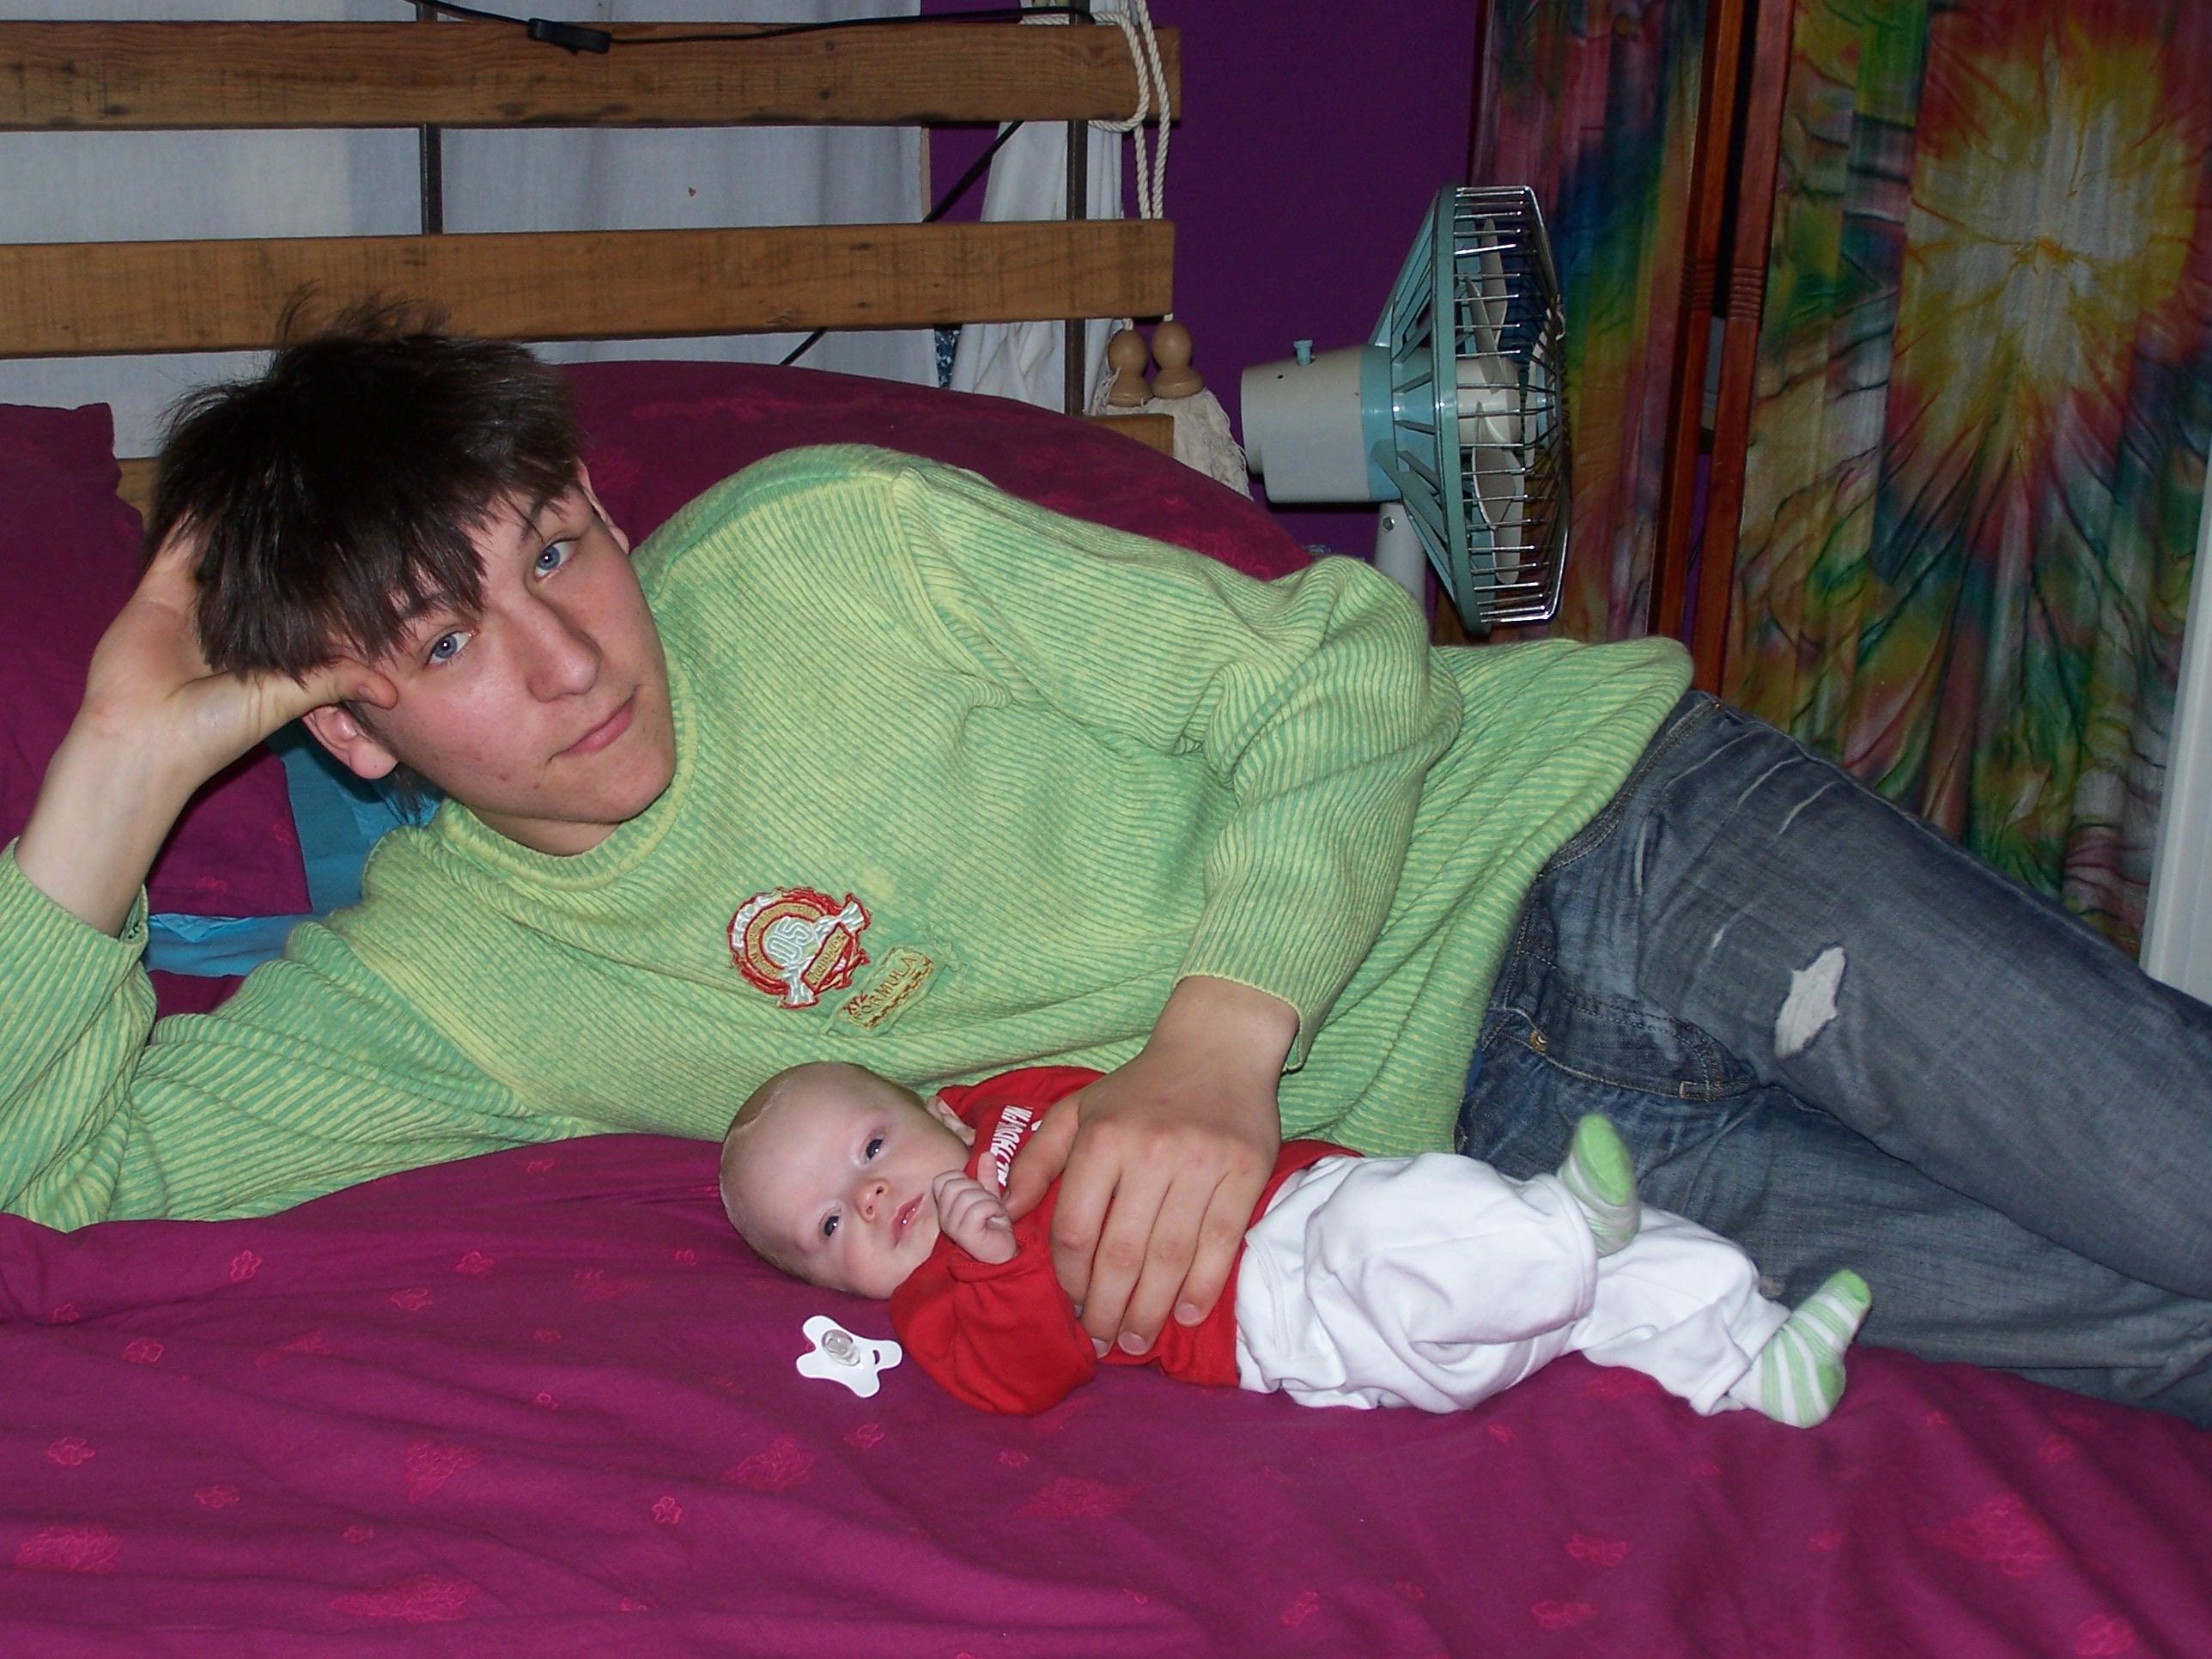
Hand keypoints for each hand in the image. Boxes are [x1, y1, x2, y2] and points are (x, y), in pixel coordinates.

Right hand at [16, 525, 395, 932]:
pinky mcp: (158, 589)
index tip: (352, 559)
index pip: (293, 612)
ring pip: (219, 555)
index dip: (317, 591)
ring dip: (242, 530)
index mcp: (259, 653)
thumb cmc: (215, 729)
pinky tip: (223, 489)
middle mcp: (227, 627)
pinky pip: (179, 543)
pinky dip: (197, 518)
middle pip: (258, 580)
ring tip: (277, 493)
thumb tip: (392, 691)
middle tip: (319, 515)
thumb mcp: (287, 701)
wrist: (142, 737)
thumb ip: (335, 681)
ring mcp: (191, 605)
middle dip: (283, 553)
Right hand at [932, 1170, 1016, 1263]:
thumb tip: (986, 1153)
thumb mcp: (989, 1197)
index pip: (943, 1179)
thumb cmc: (993, 1228)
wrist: (1004, 1255)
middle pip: (955, 1184)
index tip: (978, 1194)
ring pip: (969, 1195)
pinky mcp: (965, 1235)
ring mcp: (953, 1227)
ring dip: (989, 1201)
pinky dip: (993, 1209)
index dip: (964, 1179)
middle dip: (979, 1190)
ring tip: (993, 1214)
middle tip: (988, 1206)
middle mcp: (944, 1217)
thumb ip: (986, 1177)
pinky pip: (979, 1208)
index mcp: (945, 1207)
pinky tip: (995, 1219)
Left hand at [1004, 976, 1290, 1355]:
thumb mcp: (1076, 1110)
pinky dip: (1201, 1287)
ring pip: (1170, 1257)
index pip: (1077, 1228)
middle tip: (1101, 1343)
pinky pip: (1220, 1243)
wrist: (1218, 1046)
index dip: (1069, 1277)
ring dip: (1150, 1311)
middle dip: (1106, 1309)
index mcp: (1102, 1138)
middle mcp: (1150, 1152)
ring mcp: (1201, 1164)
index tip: (1071, 1303)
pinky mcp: (1244, 1173)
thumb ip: (1034, 1161)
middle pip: (1121, 1254)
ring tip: (1134, 1341)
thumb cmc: (1139, 1089)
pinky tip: (1184, 1314)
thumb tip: (1005, 1215)